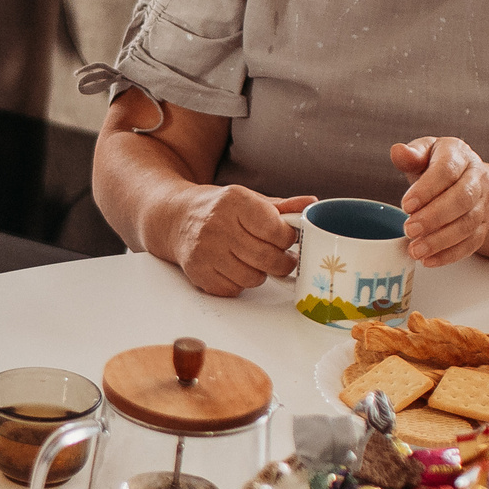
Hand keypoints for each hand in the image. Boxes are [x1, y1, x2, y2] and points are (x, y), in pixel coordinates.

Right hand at [165, 184, 314, 295]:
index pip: (276, 230)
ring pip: (253, 278)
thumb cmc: (218, 209)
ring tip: (254, 260)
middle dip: (282, 262)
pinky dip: (240, 283)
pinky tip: (235, 267)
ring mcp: (206, 251)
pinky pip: (234, 289)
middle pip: (267, 258)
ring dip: (260, 273)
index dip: (289, 239)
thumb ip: (282, 206)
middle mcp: (218, 225)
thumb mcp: (249, 199)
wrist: (175, 217)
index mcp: (235, 201)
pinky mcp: (198, 272)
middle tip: (282, 258)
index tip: (287, 239)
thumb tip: (312, 204)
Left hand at [391, 137, 488, 267]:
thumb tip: (397, 151)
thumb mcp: (423, 153)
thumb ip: (411, 155)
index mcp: (460, 155)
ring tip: (415, 250)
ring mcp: (483, 204)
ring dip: (441, 240)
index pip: (447, 170)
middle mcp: (477, 178)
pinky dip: (450, 255)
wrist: (461, 178)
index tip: (406, 205)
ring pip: (468, 224)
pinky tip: (429, 260)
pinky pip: (472, 243)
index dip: (427, 189)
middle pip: (462, 199)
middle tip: (409, 230)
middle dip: (434, 217)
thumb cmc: (435, 165)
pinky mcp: (483, 226)